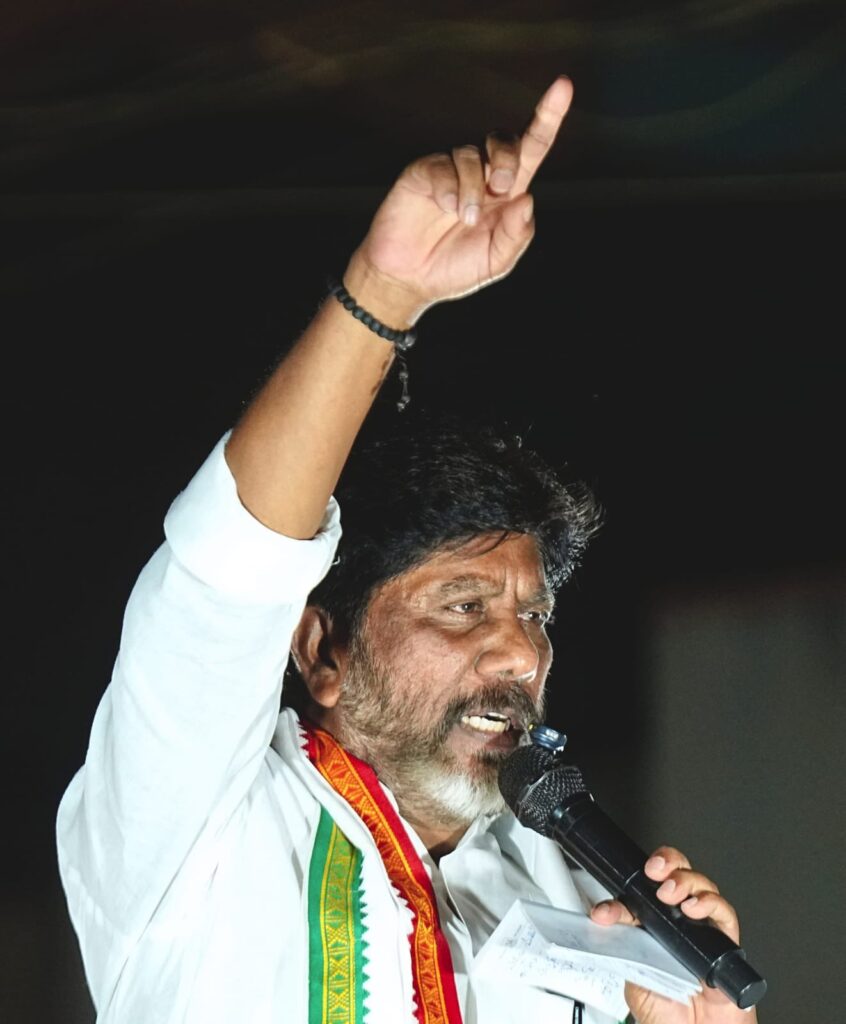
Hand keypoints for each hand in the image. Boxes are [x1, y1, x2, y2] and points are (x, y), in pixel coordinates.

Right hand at [343, 76, 573, 324]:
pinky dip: (449, 188)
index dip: (548, 116)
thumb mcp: (495, 261)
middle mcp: (481, 175)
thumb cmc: (454, 270)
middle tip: (501, 187)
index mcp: (506, 193)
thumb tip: (527, 199)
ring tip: (464, 218)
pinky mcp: (424, 172)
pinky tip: (445, 208)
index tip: (563, 86)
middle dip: (507, 156)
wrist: (408, 280)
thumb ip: (515, 235)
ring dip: (473, 188)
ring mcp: (451, 170)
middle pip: (504, 139)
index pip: (532, 147)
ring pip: (471, 154)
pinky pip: (442, 165)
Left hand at [590, 846, 758, 1023]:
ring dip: (685, 881)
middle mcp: (679, 921)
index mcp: (652, 924)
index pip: (641, 891)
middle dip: (666, 863)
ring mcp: (703, 929)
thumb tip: (605, 922)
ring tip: (671, 893)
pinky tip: (695, 909)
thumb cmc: (665, 1013)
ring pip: (701, 886)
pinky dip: (712, 905)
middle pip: (677, 874)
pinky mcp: (726, 944)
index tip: (608, 910)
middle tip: (654, 873)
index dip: (623, 892)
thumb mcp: (633, 976)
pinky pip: (725, 915)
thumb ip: (623, 946)